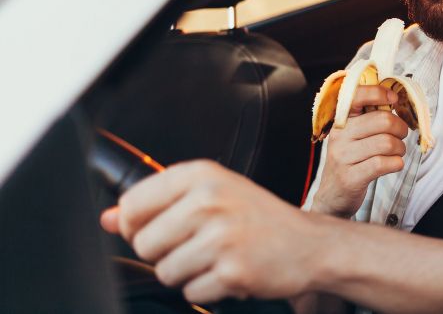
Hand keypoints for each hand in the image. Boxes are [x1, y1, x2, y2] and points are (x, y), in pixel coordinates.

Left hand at [100, 160, 328, 302]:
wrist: (309, 244)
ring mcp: (221, 237)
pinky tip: (230, 270)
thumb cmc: (259, 218)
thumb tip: (107, 219)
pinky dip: (207, 289)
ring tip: (218, 257)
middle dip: (165, 253)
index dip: (138, 225)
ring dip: (187, 273)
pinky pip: (190, 292)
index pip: (133, 204)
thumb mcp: (211, 195)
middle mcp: (210, 200)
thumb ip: (158, 204)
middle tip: (200, 244)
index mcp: (201, 175)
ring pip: (164, 272)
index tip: (164, 227)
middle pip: (143, 244)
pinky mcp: (231, 271)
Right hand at [311, 85, 408, 217]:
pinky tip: (393, 164)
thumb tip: (395, 99)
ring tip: (397, 152)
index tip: (394, 99)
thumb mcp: (353, 136)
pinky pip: (383, 164)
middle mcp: (339, 136)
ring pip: (387, 143)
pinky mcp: (350, 177)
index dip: (379, 93)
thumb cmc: (351, 161)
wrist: (333, 196)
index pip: (357, 96)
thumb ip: (370, 118)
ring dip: (400, 148)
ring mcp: (343, 157)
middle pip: (383, 121)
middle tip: (401, 136)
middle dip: (400, 128)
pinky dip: (396, 163)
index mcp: (341, 121)